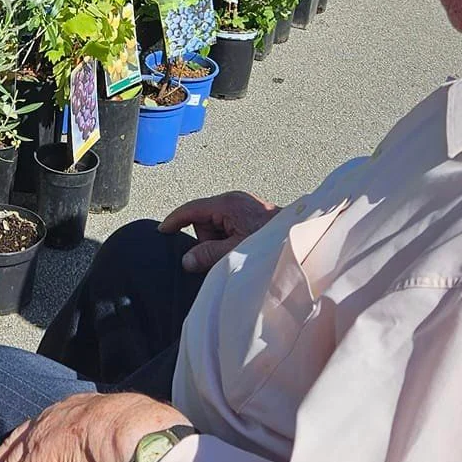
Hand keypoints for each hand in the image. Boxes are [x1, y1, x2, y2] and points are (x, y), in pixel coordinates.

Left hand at [0, 391, 188, 461]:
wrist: (143, 435)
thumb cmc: (143, 436)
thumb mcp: (114, 437)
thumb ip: (98, 450)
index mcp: (71, 410)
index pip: (35, 431)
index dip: (21, 454)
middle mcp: (52, 418)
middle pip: (12, 448)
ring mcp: (43, 437)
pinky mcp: (39, 459)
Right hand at [159, 189, 276, 273]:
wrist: (300, 239)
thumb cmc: (271, 241)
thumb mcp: (235, 250)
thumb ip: (209, 255)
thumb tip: (187, 261)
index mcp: (227, 204)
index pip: (191, 209)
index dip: (174, 221)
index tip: (162, 231)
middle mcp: (233, 201)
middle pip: (203, 221)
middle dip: (207, 240)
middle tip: (223, 253)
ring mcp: (242, 206)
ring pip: (215, 226)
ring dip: (220, 242)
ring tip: (236, 251)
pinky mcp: (249, 214)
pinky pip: (227, 227)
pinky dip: (229, 239)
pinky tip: (241, 247)